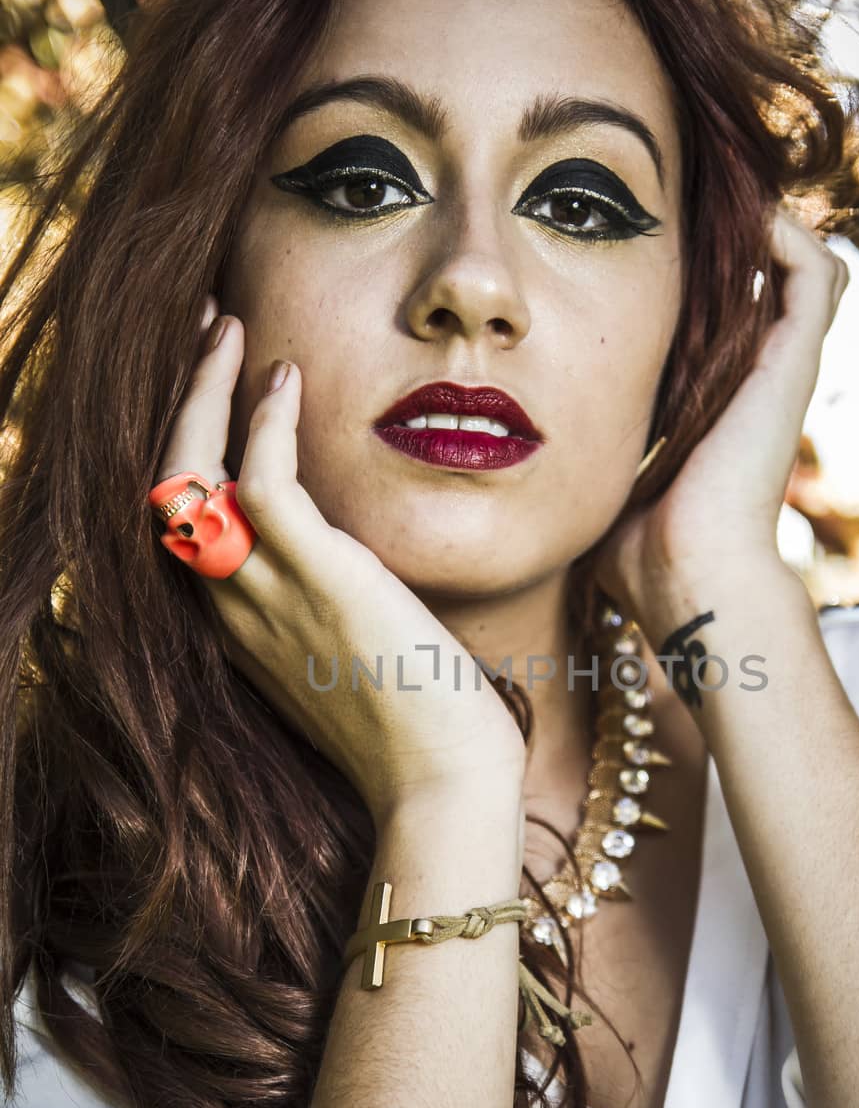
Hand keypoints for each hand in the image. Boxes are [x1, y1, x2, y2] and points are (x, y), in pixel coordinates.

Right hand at [155, 301, 527, 824]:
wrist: (444, 780)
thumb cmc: (418, 723)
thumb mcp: (350, 652)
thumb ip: (330, 600)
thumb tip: (354, 557)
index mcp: (236, 626)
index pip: (182, 518)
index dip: (188, 443)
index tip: (216, 383)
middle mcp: (231, 608)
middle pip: (165, 484)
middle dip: (180, 400)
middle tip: (208, 330)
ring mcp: (265, 596)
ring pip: (191, 472)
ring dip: (206, 389)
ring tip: (232, 326)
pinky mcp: (318, 581)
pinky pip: (262, 481)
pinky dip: (266, 419)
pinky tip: (288, 375)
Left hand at [591, 204, 847, 638]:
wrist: (687, 579)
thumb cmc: (640, 558)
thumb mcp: (605, 489)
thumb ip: (587, 465)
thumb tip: (529, 469)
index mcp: (719, 408)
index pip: (735, 323)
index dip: (709, 278)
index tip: (658, 240)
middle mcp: (758, 384)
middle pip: (780, 286)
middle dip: (743, 237)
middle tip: (690, 203)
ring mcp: (782, 374)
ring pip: (812, 271)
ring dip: (777, 227)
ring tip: (728, 197)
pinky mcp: (793, 366)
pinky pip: (816, 275)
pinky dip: (789, 234)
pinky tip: (749, 216)